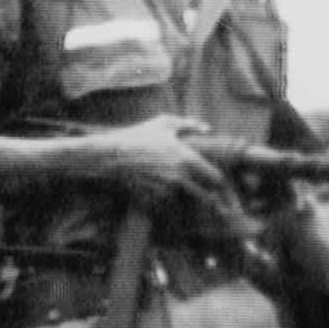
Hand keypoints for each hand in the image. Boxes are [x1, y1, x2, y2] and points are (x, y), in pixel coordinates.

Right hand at [90, 115, 229, 211]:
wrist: (107, 155)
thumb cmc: (136, 136)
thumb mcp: (164, 123)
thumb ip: (190, 124)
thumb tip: (208, 128)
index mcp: (188, 158)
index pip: (216, 178)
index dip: (221, 184)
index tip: (221, 187)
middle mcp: (180, 176)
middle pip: (206, 196)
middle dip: (212, 201)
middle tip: (217, 204)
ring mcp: (165, 189)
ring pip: (186, 201)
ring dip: (189, 201)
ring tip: (191, 201)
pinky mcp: (152, 197)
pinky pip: (168, 204)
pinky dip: (170, 202)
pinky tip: (167, 197)